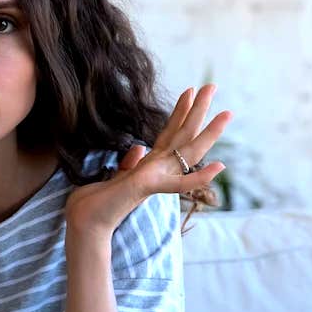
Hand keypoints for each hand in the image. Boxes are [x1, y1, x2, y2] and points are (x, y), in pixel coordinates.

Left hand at [64, 84, 232, 235]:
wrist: (85, 226)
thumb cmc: (95, 204)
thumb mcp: (112, 176)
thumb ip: (129, 163)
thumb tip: (139, 147)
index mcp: (148, 165)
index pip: (169, 133)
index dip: (179, 112)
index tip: (190, 91)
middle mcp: (156, 170)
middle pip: (183, 134)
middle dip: (198, 110)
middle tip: (212, 85)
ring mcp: (156, 179)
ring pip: (188, 152)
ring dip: (209, 133)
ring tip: (226, 113)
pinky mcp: (148, 188)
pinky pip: (178, 183)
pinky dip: (198, 177)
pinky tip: (219, 166)